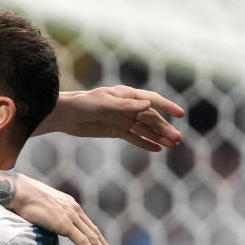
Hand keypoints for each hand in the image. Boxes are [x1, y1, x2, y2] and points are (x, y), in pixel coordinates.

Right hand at [12, 173, 117, 244]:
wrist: (18, 190)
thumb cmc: (23, 197)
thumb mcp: (41, 204)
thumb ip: (48, 213)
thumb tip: (44, 220)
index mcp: (69, 204)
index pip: (87, 224)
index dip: (97, 237)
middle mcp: (74, 209)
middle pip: (94, 232)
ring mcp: (70, 216)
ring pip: (92, 237)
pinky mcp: (64, 224)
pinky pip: (82, 241)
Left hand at [49, 86, 184, 150]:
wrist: (64, 115)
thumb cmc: (82, 104)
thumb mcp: (103, 104)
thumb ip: (125, 105)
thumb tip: (148, 105)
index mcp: (126, 95)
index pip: (151, 100)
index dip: (166, 106)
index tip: (180, 114)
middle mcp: (127, 106)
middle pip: (150, 118)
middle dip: (164, 128)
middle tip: (177, 139)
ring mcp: (122, 119)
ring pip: (145, 129)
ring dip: (158, 136)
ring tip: (172, 145)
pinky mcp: (116, 130)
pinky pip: (134, 137)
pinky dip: (145, 143)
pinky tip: (157, 148)